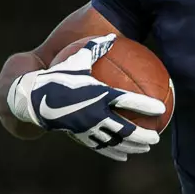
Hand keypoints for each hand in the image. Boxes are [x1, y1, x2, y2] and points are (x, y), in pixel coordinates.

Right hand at [7, 36, 166, 160]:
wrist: (32, 97)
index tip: (162, 109)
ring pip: (115, 142)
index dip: (146, 106)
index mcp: (98, 94)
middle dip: (144, 136)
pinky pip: (100, 147)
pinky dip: (113, 152)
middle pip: (126, 130)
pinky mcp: (80, 136)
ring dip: (132, 147)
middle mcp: (95, 114)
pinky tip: (123, 156)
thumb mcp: (76, 59)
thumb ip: (95, 49)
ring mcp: (88, 128)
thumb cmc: (56, 75)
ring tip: (145, 148)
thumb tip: (111, 37)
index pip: (128, 102)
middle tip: (157, 137)